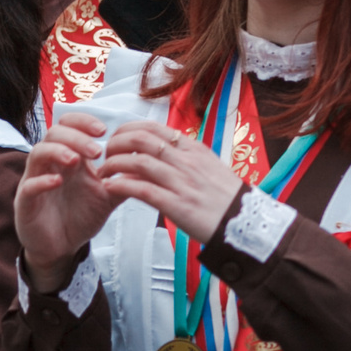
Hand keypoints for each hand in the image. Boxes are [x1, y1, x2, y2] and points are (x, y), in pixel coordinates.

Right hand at [14, 113, 121, 277]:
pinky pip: (28, 185)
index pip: (69, 126)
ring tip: (75, 161)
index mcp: (69, 158)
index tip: (103, 130)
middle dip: (75, 136)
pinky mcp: (25, 201)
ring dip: (57, 151)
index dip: (83, 121)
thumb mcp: (108, 196)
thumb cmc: (80, 216)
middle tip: (96, 151)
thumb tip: (150, 164)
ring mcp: (35, 180)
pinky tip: (56, 182)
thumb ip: (124, 180)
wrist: (62, 247)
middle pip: (53, 133)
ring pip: (37, 153)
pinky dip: (41, 180)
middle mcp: (50, 164)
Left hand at [92, 119, 245, 243]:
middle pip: (140, 140)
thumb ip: (184, 154)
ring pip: (137, 163)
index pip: (151, 127)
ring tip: (102, 174)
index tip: (114, 138)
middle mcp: (186, 162)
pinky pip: (142, 190)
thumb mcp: (208, 165)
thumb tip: (159, 146)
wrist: (247, 223)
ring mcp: (182, 183)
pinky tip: (109, 188)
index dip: (126, 130)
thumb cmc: (225, 196)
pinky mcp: (178, 206)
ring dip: (112, 167)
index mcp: (192, 149)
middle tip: (104, 156)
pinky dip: (121, 187)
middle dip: (114, 145)